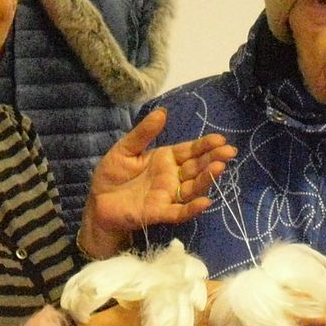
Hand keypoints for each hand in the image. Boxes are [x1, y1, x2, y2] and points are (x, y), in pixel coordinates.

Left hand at [78, 108, 236, 258]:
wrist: (97, 202)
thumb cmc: (112, 175)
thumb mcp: (125, 149)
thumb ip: (144, 133)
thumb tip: (162, 112)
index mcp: (166, 159)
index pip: (190, 151)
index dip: (205, 145)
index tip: (220, 139)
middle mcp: (172, 177)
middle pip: (197, 168)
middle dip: (213, 159)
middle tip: (229, 152)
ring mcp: (167, 195)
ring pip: (192, 187)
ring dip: (207, 179)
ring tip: (219, 167)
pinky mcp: (159, 213)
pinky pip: (179, 211)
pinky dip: (192, 208)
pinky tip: (205, 202)